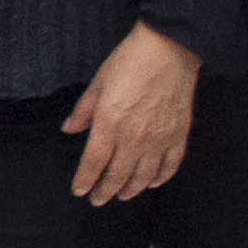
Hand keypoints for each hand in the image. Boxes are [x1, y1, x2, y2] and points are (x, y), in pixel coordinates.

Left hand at [68, 23, 203, 202]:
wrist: (169, 48)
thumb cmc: (131, 61)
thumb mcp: (98, 82)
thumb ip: (83, 110)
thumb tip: (68, 129)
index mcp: (110, 122)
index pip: (94, 162)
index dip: (85, 179)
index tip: (80, 190)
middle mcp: (134, 136)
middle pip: (118, 174)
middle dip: (105, 191)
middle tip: (98, 200)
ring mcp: (159, 138)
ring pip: (144, 175)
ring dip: (131, 189)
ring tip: (122, 195)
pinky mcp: (179, 134)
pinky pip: (170, 165)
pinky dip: (161, 178)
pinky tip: (152, 183)